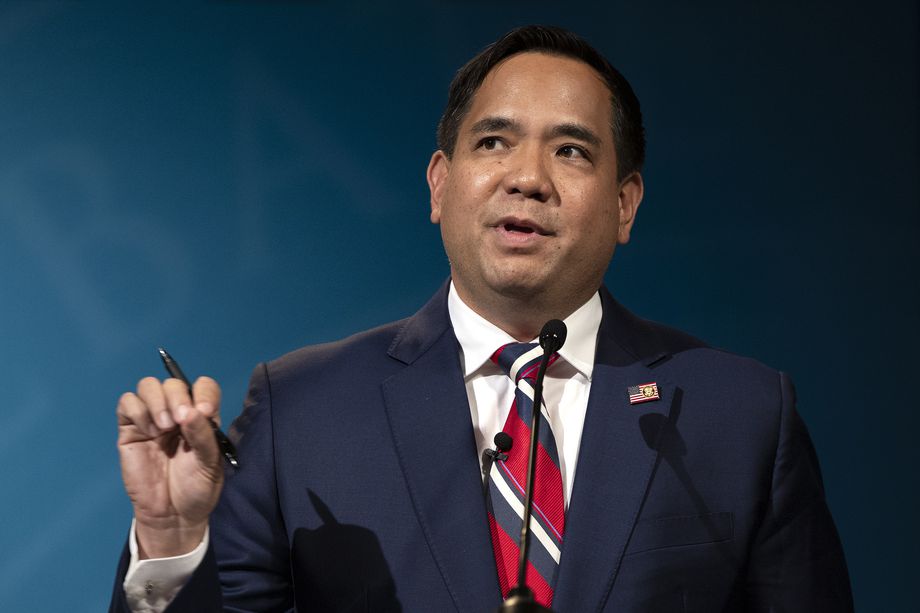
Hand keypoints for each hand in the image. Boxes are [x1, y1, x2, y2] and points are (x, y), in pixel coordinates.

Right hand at [117, 376, 223, 558]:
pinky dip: (137, 410)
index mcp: (201, 416)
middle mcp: (177, 412)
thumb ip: (203, 436)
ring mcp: (152, 419)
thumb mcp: (210, 464)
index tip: (204, 411)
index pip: (203, 387)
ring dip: (157, 400)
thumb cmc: (196, 488)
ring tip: (163, 427)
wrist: (172, 515)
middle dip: (177, 397)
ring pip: (148, 386)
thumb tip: (192, 411)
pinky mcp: (130, 430)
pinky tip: (148, 432)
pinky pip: (127, 403)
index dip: (203, 392)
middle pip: (173, 383)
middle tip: (180, 421)